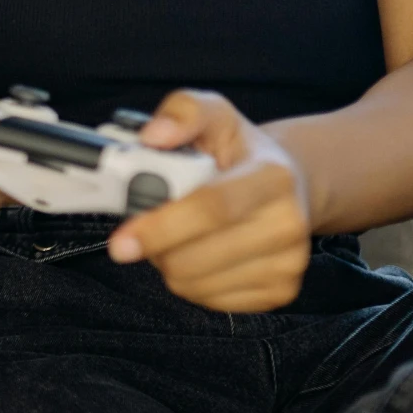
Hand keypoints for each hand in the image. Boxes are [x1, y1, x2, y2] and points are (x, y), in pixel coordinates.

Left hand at [109, 92, 311, 310]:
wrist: (292, 184)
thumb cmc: (241, 152)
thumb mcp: (215, 114)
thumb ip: (182, 111)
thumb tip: (153, 136)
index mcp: (273, 176)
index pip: (211, 208)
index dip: (161, 227)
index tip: (121, 242)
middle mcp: (288, 223)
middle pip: (197, 257)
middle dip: (156, 247)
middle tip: (149, 224)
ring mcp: (288, 263)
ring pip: (196, 284)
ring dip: (169, 264)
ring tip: (180, 235)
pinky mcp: (280, 292)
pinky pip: (209, 301)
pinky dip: (190, 282)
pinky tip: (200, 254)